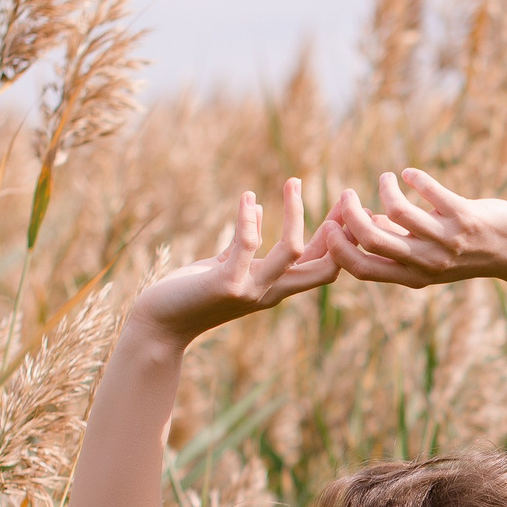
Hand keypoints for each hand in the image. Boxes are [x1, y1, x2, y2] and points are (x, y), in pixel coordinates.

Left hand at [129, 178, 335, 343]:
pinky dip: (250, 218)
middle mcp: (271, 292)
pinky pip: (248, 244)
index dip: (339, 238)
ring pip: (293, 250)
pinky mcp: (228, 283)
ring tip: (292, 181)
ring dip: (296, 213)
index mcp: (275, 287)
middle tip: (347, 197)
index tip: (347, 207)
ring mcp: (252, 289)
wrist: (159, 325)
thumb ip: (245, 244)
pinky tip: (248, 197)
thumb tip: (261, 211)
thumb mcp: (225, 265)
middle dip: (338, 230)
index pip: (322, 264)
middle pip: (325, 264)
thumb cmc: (189, 293)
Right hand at [325, 169, 506, 288]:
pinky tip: (411, 174)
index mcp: (412, 276)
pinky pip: (430, 193)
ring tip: (386, 179)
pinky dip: (415, 179)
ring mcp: (446, 241)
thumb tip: (366, 222)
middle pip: (371, 240)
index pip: (362, 268)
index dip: (338, 247)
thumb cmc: (468, 251)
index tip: (331, 224)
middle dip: (350, 213)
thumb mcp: (428, 258)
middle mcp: (427, 263)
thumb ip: (397, 243)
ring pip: (397, 212)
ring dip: (385, 190)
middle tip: (348, 195)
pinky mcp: (464, 217)